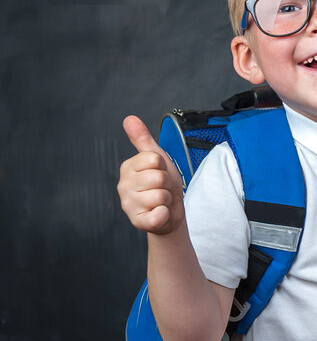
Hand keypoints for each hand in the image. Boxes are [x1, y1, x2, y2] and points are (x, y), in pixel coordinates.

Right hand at [117, 115, 184, 234]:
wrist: (169, 212)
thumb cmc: (162, 184)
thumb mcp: (156, 158)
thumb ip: (142, 139)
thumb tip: (129, 118)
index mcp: (128, 168)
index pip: (154, 159)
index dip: (163, 166)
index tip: (160, 172)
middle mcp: (124, 186)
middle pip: (158, 177)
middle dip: (167, 184)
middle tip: (162, 189)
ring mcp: (129, 205)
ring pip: (161, 195)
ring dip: (167, 199)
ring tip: (161, 201)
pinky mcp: (138, 222)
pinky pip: (159, 214)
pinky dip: (164, 214)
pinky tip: (159, 214)